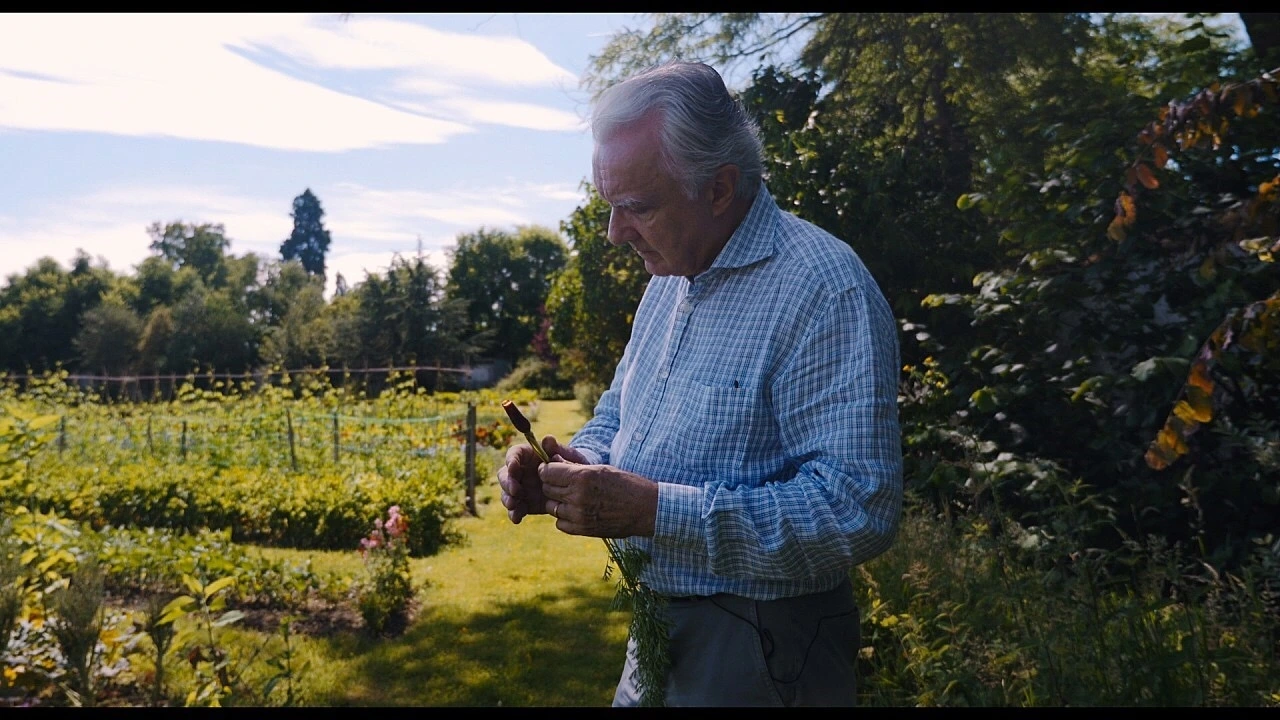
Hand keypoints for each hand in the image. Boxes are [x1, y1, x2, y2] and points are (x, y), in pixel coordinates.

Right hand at [496, 435, 587, 523]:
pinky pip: (516, 509)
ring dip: (508, 499)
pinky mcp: (526, 504)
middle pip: (505, 474)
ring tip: (514, 505)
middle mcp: (522, 471)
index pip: (514, 454)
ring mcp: (522, 488)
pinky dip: (514, 513)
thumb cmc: (573, 465)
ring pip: (507, 492)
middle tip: (516, 491)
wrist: (579, 486)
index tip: (514, 467)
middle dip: (507, 483)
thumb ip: (558, 449)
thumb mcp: (569, 455)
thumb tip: (547, 439)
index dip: (511, 460)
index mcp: (529, 456)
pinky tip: (517, 519)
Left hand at [538, 463, 657, 538]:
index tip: (550, 470)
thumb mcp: (600, 469)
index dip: (546, 469)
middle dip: (551, 484)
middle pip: (547, 489)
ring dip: (557, 501)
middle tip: (561, 482)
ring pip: (551, 507)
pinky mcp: (583, 530)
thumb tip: (552, 464)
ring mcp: (579, 515)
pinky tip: (575, 511)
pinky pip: (560, 523)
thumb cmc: (625, 484)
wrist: (645, 509)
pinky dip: (564, 517)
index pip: (548, 472)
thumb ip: (574, 468)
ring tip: (571, 497)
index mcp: (582, 477)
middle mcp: (578, 496)